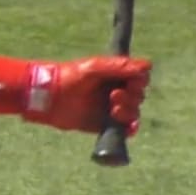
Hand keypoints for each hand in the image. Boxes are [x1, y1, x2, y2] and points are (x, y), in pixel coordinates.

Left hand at [23, 56, 151, 134]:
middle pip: (139, 95)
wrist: (47, 98)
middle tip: (114, 96)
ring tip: (113, 109)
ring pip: (134, 112)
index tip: (133, 82)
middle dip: (132, 96)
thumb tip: (148, 65)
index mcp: (114, 75)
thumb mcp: (94, 68)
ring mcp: (110, 109)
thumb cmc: (68, 77)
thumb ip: (119, 66)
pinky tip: (127, 127)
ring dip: (129, 111)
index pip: (139, 77)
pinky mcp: (103, 125)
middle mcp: (115, 91)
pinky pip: (125, 129)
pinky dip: (130, 128)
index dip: (140, 81)